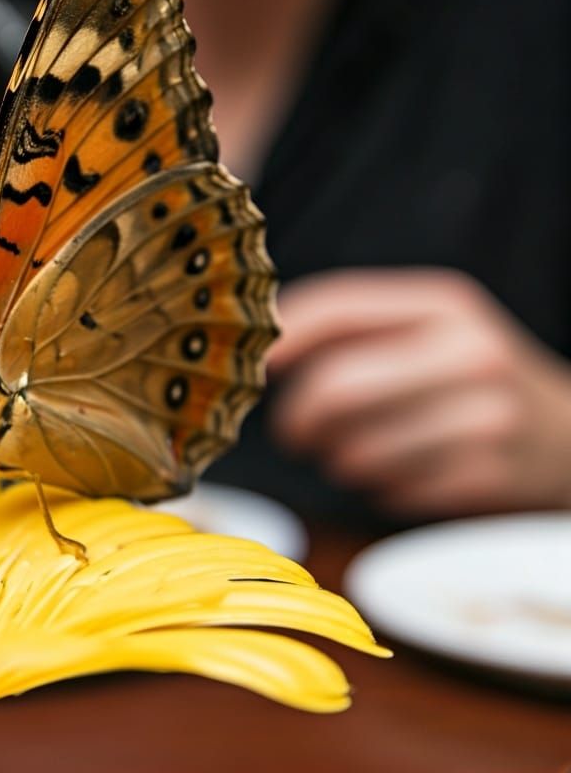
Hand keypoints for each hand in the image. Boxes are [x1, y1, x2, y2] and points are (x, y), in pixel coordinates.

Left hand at [269, 269, 570, 516]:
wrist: (569, 438)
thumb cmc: (471, 379)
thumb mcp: (430, 329)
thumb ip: (354, 327)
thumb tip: (264, 343)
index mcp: (443, 304)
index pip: (335, 309)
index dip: (280, 339)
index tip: (254, 365)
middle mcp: (469, 353)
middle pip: (335, 388)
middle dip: (296, 418)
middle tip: (291, 433)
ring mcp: (485, 417)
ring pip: (355, 450)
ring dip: (336, 460)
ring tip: (353, 453)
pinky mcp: (488, 475)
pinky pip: (391, 489)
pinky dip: (379, 487)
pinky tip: (400, 474)